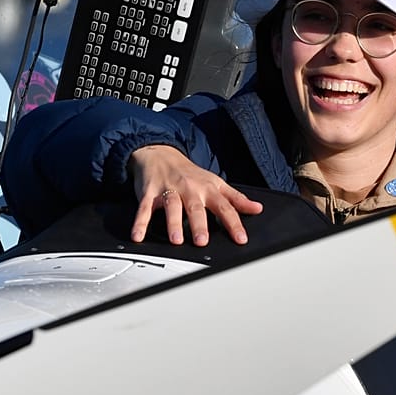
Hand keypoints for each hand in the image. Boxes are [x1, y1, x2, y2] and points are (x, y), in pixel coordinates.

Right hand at [129, 145, 263, 246]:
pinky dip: (140, 222)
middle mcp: (189, 189)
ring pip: (171, 208)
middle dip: (199, 224)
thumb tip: (257, 208)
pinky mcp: (149, 193)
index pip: (224, 207)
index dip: (234, 223)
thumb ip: (236, 198)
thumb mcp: (215, 183)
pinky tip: (138, 235)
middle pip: (196, 208)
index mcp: (207, 189)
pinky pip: (144, 209)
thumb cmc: (189, 173)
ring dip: (172, 224)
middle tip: (202, 241)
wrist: (160, 153)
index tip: (241, 239)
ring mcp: (168, 190)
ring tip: (176, 240)